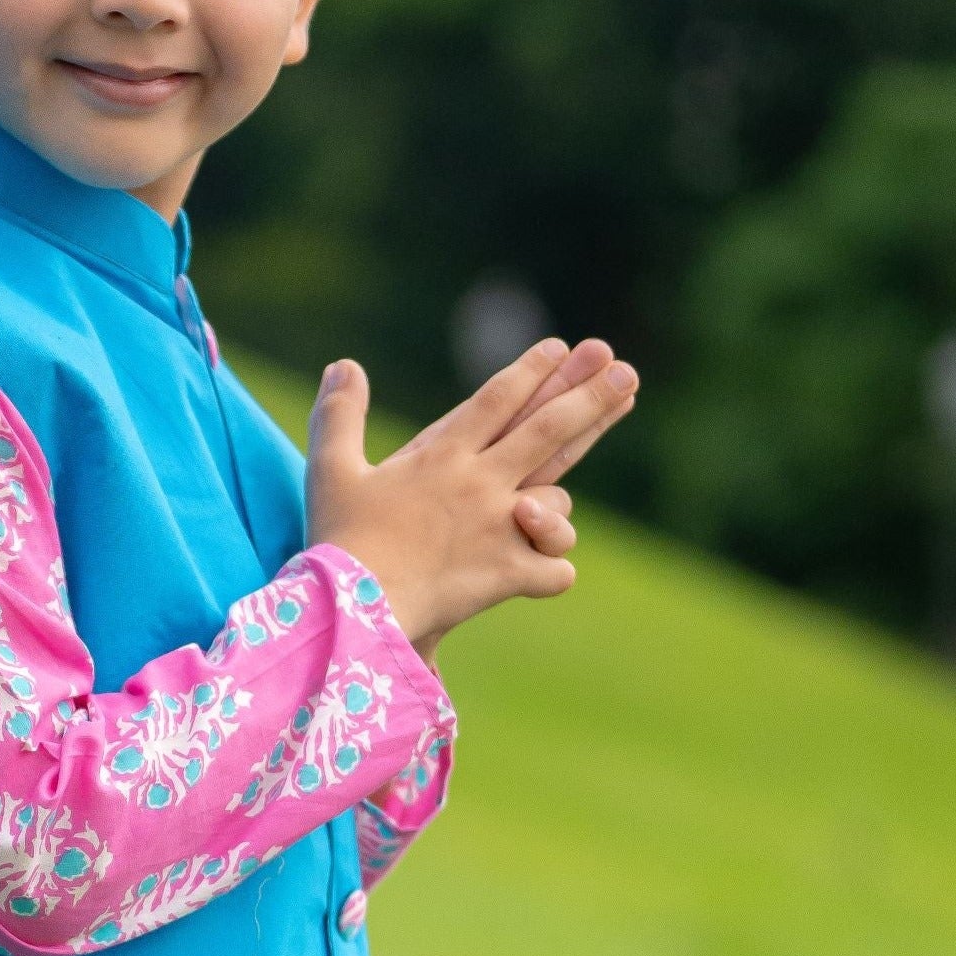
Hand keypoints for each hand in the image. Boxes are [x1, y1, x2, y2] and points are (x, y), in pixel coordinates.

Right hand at [309, 333, 636, 649]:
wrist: (351, 609)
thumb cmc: (338, 540)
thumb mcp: (330, 470)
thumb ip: (339, 415)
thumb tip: (343, 364)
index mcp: (442, 455)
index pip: (497, 399)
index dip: (532, 370)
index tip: (561, 347)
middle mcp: (480, 482)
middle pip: (548, 429)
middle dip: (590, 397)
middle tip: (625, 372)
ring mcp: (500, 527)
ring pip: (558, 502)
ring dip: (555, 508)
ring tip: (542, 509)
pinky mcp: (507, 574)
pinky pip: (554, 568)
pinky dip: (549, 570)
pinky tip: (539, 572)